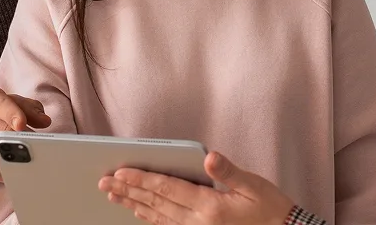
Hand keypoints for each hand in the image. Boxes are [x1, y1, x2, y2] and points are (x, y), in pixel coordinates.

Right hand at [0, 86, 49, 180]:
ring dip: (14, 157)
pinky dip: (3, 172)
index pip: (1, 104)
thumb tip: (44, 121)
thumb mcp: (7, 105)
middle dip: (22, 139)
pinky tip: (12, 171)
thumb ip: (28, 108)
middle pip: (1, 130)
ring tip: (27, 159)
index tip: (22, 124)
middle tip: (38, 146)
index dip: (13, 114)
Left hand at [98, 151, 295, 224]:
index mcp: (210, 206)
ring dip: (133, 205)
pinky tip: (139, 212)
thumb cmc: (270, 210)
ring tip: (114, 196)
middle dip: (129, 191)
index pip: (167, 189)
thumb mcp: (254, 186)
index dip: (141, 179)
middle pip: (155, 204)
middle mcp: (198, 223)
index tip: (120, 171)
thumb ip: (228, 172)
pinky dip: (149, 219)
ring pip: (156, 218)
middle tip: (105, 182)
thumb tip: (209, 157)